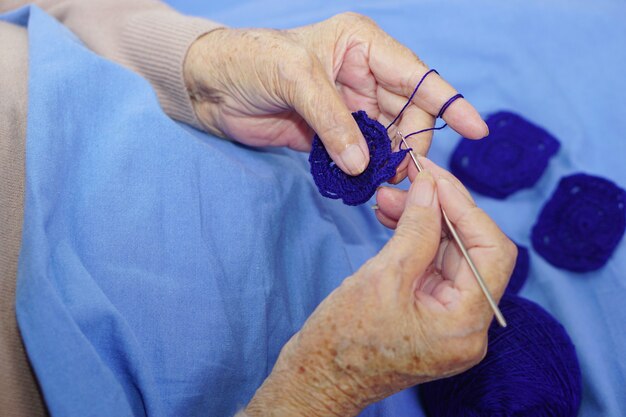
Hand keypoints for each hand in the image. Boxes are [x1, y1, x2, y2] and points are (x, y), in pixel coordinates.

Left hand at [184, 13, 487, 176]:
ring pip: (385, 136)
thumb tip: (363, 163)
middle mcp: (361, 73)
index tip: (476, 130)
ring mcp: (347, 106)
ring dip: (390, 159)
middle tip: (407, 173)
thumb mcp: (295, 78)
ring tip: (387, 181)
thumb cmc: (250, 61)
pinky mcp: (330, 133)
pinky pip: (360, 153)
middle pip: (406, 112)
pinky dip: (366, 169)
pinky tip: (368, 182)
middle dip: (412, 141)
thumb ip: (332, 120)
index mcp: (362, 45)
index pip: (417, 75)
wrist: (210, 86)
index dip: (449, 102)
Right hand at [242, 158, 515, 415]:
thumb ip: (415, 228)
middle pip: (472, 251)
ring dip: (424, 221)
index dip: (465, 208)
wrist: (318, 378)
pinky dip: (415, 241)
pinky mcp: (431, 315)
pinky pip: (433, 268)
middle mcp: (467, 325)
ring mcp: (450, 321)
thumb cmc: (343, 340)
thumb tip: (432, 186)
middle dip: (440, 210)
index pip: (491, 251)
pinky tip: (393, 218)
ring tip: (389, 198)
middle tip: (408, 180)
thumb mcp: (382, 276)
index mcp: (465, 324)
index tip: (434, 178)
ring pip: (450, 255)